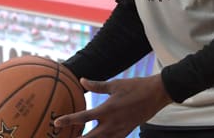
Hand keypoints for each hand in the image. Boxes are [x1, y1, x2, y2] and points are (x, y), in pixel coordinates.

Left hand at [53, 75, 171, 137]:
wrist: (157, 95)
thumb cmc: (136, 86)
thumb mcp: (115, 84)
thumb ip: (96, 85)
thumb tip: (81, 81)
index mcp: (107, 109)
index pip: (83, 118)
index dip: (68, 120)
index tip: (56, 123)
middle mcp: (112, 123)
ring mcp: (119, 130)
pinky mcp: (126, 132)